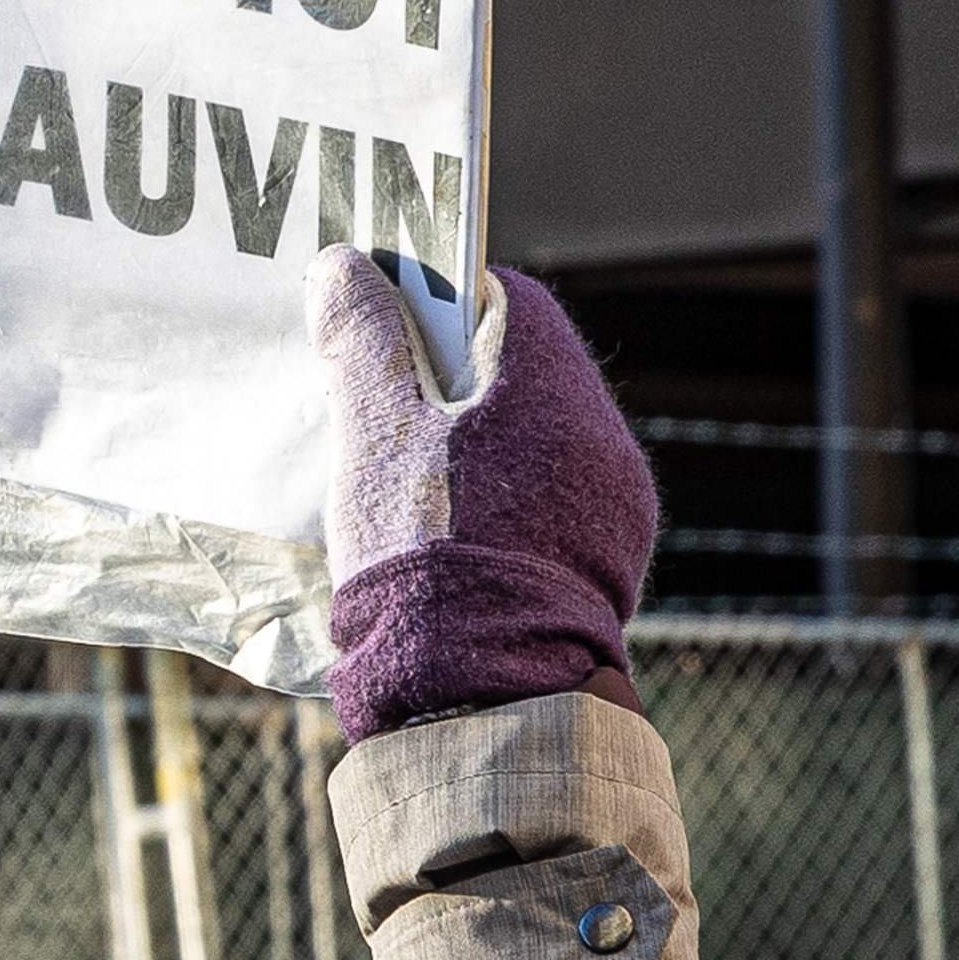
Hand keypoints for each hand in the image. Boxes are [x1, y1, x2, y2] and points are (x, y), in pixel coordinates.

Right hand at [316, 244, 654, 743]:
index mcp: (553, 392)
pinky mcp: (604, 568)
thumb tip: (345, 267)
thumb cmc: (424, 554)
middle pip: (524, 372)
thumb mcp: (375, 439)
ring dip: (474, 440)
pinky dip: (499, 499)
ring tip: (402, 470)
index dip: (441, 295)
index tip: (383, 313)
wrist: (482, 692)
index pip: (510, 300)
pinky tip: (446, 533)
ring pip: (536, 442)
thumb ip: (362, 344)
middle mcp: (601, 441)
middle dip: (451, 372)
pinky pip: (550, 505)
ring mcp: (614, 509)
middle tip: (377, 391)